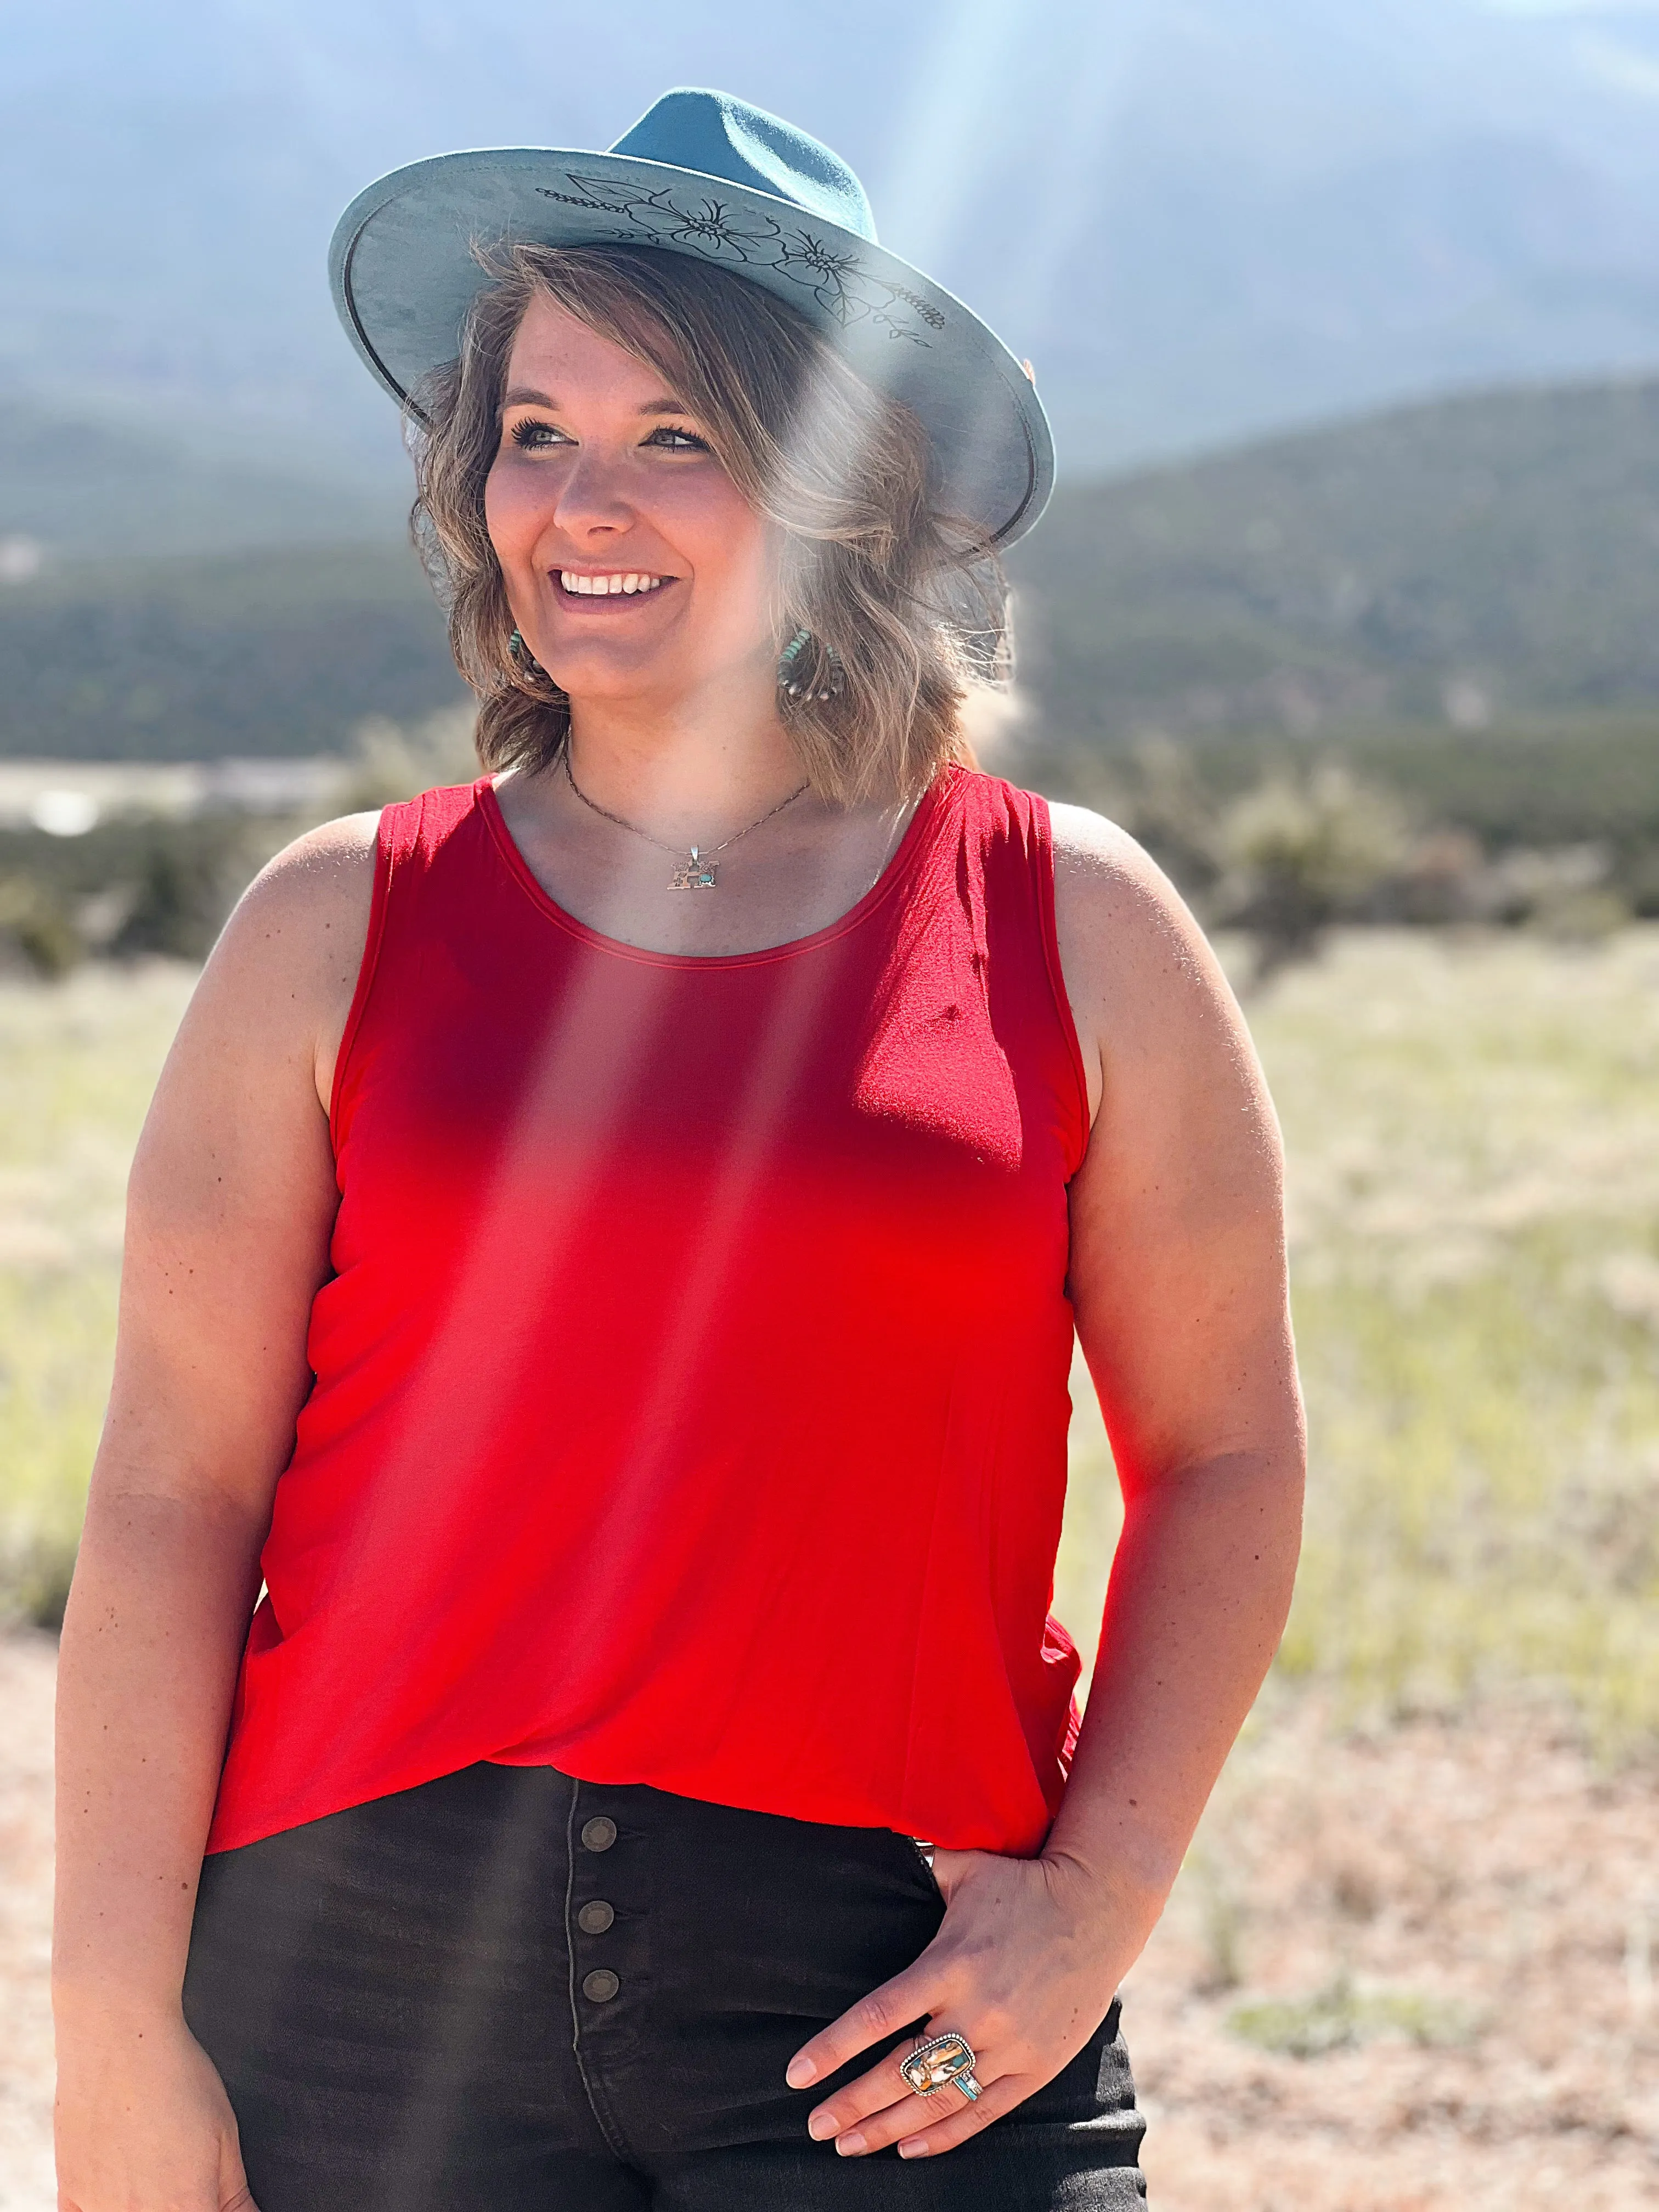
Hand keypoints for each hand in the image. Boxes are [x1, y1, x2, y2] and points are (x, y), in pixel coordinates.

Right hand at [55, 2003, 255, 2211]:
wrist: (119, 2037)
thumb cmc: (177, 2077)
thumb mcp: (224, 2133)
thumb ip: (234, 2194)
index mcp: (186, 2207)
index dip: (213, 2206)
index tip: (214, 2194)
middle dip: (185, 2205)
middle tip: (189, 2172)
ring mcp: (99, 2209)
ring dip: (147, 2206)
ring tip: (157, 2169)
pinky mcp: (70, 2193)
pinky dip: (104, 2209)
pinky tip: (121, 2185)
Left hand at [785, 1846, 1132, 2160]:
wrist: (1099, 1906)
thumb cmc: (1023, 1882)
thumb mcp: (966, 1869)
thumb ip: (920, 1870)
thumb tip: (875, 1851)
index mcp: (950, 1964)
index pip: (879, 2017)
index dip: (834, 2050)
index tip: (798, 2075)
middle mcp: (977, 2010)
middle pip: (902, 2072)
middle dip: (853, 2104)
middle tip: (815, 2126)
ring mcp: (1009, 2044)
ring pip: (939, 2101)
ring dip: (888, 2129)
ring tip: (848, 2146)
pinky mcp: (1036, 2066)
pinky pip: (984, 2112)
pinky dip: (944, 2135)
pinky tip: (909, 2149)